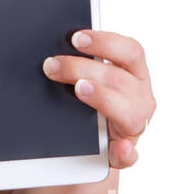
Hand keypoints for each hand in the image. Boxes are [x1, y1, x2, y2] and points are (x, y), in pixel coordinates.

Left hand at [42, 30, 155, 168]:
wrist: (95, 143)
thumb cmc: (94, 99)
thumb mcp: (94, 77)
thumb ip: (85, 63)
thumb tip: (55, 51)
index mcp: (135, 74)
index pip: (130, 51)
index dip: (105, 42)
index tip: (76, 38)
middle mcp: (140, 97)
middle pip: (118, 78)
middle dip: (82, 68)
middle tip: (52, 66)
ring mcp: (136, 125)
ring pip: (127, 112)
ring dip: (102, 98)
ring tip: (79, 89)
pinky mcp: (125, 152)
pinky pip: (128, 155)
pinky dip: (124, 152)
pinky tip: (117, 148)